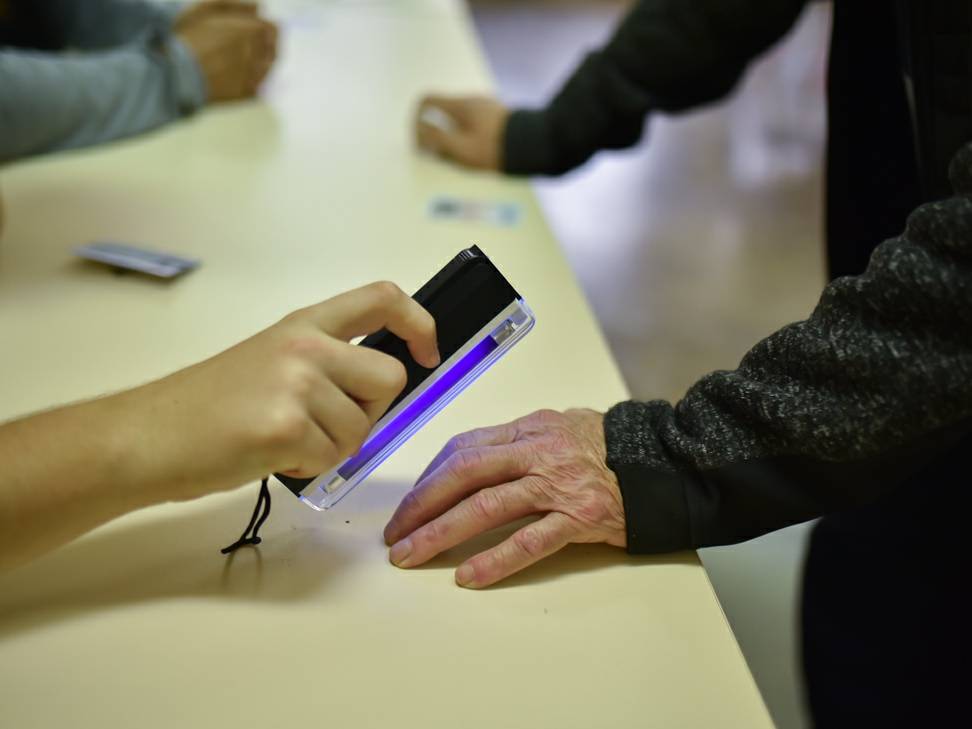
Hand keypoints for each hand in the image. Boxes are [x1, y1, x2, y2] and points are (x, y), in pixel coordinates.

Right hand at [130, 282, 438, 500]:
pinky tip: (272, 455)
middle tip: (324, 424)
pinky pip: (333, 457)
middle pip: (389, 377)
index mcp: (303, 324)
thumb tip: (389, 384)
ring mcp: (295, 384)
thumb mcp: (270, 360)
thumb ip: (326, 361)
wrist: (147, 437)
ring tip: (283, 440)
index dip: (419, 323)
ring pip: (363, 427)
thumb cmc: (207, 406)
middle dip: (370, 411)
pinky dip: (309, 467)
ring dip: (333, 446)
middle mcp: (304, 346)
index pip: (382, 297)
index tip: (427, 352)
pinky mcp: (286, 427)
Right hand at [177, 2, 278, 101]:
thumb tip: (259, 7)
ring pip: (268, 68)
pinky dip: (252, 81)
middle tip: (246, 49)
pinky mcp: (246, 93)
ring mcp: (254, 75)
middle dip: (265, 47)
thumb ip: (234, 5)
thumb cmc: (186, 38)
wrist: (175, 74)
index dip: (267, 29)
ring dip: (259, 64)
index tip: (257, 31)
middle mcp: (257, 53)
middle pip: (273, 50)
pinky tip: (235, 78)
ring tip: (238, 63)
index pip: (274, 29)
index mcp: (249, 30)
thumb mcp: (205, 10)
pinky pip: (259, 86)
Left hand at [383, 409, 625, 587]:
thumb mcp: (559, 428)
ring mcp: (557, 484)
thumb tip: (471, 462)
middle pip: (464, 473)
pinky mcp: (579, 517)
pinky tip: (468, 575)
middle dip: (422, 504)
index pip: (464, 448)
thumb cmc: (608, 448)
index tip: (409, 503)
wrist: (663, 462)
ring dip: (442, 532)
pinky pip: (530, 540)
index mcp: (528, 429)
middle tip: (395, 533)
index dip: (429, 477)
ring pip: (486, 505)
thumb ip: (518, 443)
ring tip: (412, 555)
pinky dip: (496, 559)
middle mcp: (537, 452)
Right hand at [414, 95, 508, 170]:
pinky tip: (476, 156)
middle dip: (434, 133)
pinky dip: (467, 137)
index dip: (415, 120)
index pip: (425, 101)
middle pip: (441, 112)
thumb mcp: (461, 148)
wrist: (535, 146)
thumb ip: (436, 138)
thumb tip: (419, 130)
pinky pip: (473, 125)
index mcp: (459, 105)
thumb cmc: (496, 149)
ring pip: (457, 119)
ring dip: (451, 137)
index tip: (419, 141)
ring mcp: (485, 107)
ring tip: (459, 160)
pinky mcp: (497, 118)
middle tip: (438, 155)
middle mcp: (471, 101)